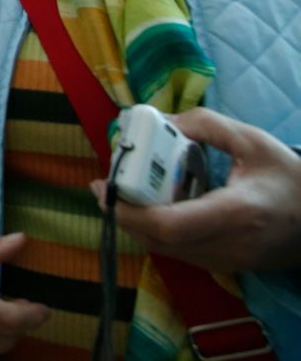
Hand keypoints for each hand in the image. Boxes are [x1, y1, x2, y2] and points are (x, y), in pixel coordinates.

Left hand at [93, 107, 300, 272]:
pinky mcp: (226, 266)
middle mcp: (230, 244)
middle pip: (159, 240)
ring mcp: (228, 261)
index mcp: (238, 212)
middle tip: (105, 184)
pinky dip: (157, 231)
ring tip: (123, 191)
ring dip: (136, 223)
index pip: (172, 225)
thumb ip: (205, 126)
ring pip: (165, 250)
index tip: (106, 185)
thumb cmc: (289, 176)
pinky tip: (153, 204)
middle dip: (123, 214)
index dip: (130, 210)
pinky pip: (179, 252)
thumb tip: (161, 121)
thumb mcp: (252, 140)